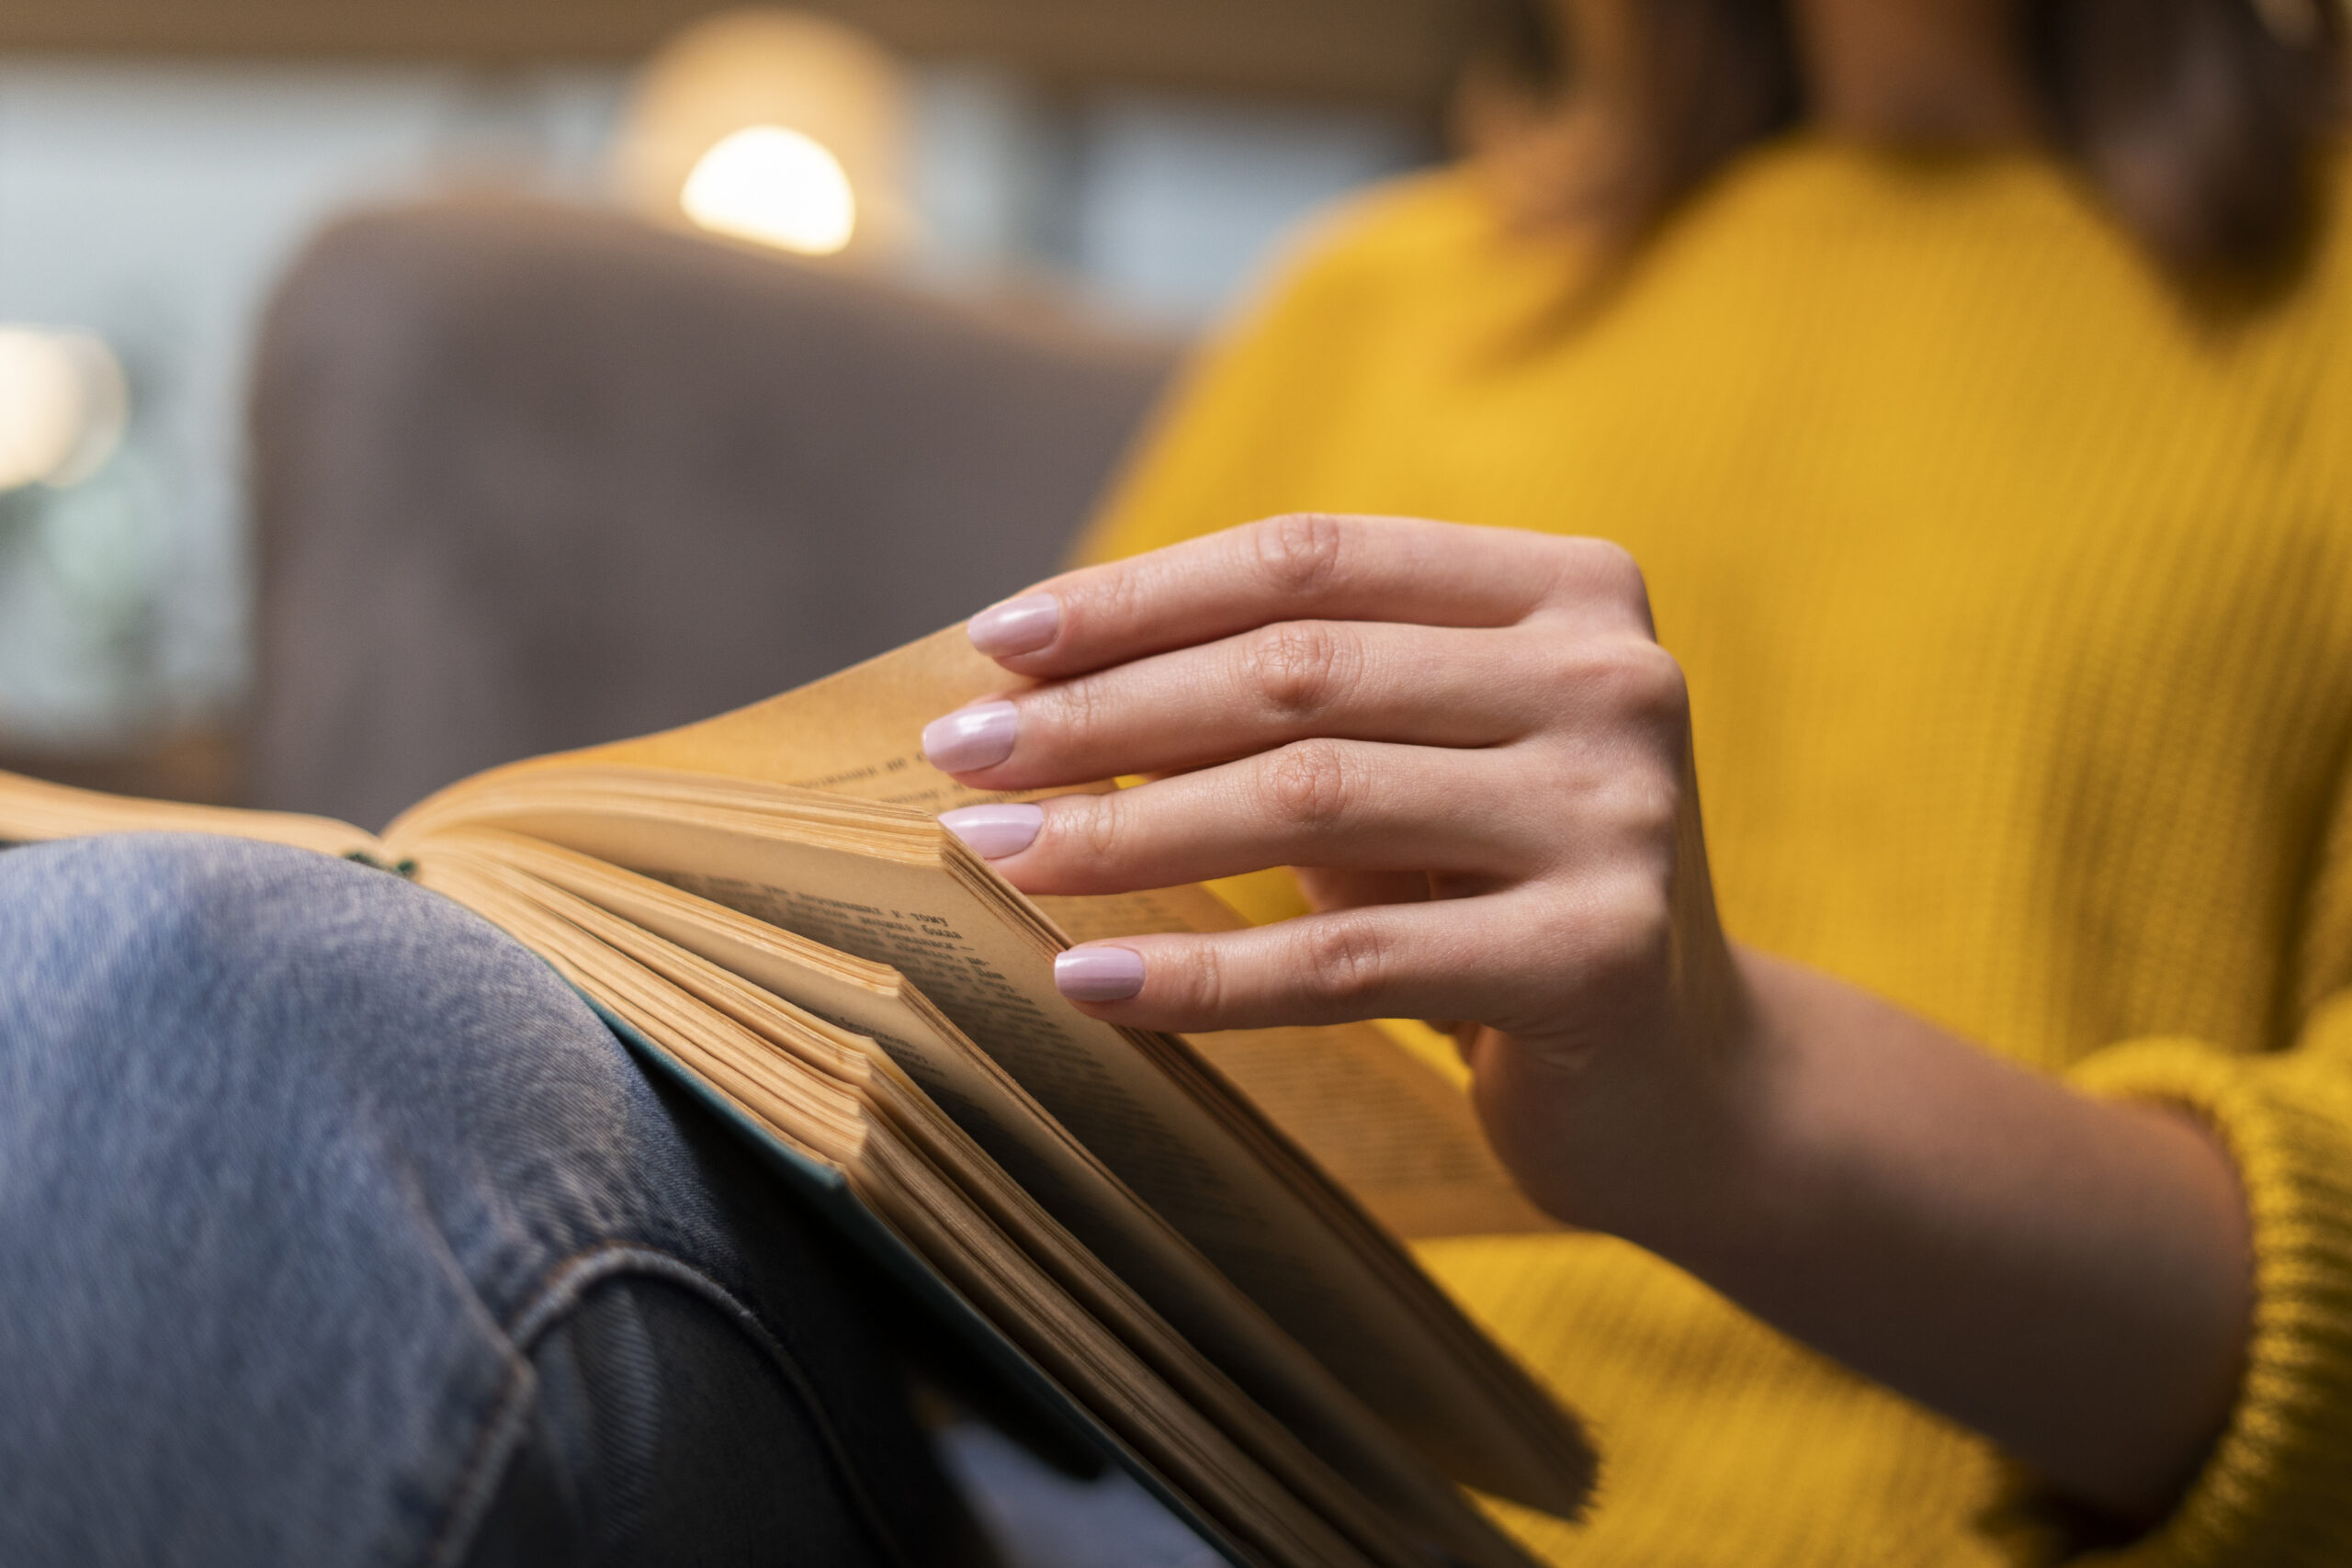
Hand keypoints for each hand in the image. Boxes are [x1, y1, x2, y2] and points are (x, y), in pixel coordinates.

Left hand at [922, 513, 1758, 1233]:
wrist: (1685, 1080)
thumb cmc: (1502, 892)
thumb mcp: (1415, 766)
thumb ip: (1288, 704)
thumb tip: (1039, 688)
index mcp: (1566, 589)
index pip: (1314, 557)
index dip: (1142, 594)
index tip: (998, 641)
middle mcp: (1611, 678)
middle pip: (1299, 670)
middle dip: (1105, 712)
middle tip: (963, 751)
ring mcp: (1614, 815)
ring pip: (1311, 800)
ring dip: (1125, 830)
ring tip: (993, 851)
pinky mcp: (1595, 957)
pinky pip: (1346, 964)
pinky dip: (1200, 973)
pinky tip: (1087, 982)